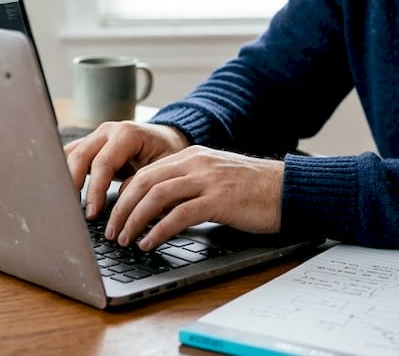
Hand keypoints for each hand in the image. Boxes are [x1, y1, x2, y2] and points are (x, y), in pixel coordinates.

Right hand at [63, 121, 188, 219]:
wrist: (166, 138)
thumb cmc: (167, 153)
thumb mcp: (162, 168)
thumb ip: (142, 183)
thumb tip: (123, 205)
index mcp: (127, 134)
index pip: (103, 162)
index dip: (95, 189)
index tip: (92, 212)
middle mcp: (108, 131)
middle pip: (79, 156)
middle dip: (73, 185)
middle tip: (72, 211)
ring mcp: (96, 136)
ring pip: (69, 154)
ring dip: (64, 179)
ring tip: (64, 204)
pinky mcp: (90, 145)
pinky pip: (71, 157)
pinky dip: (65, 174)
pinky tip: (64, 193)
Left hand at [105, 146, 282, 250]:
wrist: (288, 189)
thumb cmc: (253, 191)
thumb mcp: (215, 180)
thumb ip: (188, 186)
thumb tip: (157, 210)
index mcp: (192, 156)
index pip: (146, 172)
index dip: (124, 195)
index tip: (114, 215)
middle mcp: (196, 163)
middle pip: (144, 182)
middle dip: (121, 208)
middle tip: (111, 231)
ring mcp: (207, 179)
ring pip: (156, 196)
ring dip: (134, 220)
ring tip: (124, 240)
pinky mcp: (219, 199)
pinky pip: (179, 214)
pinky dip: (158, 230)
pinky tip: (150, 243)